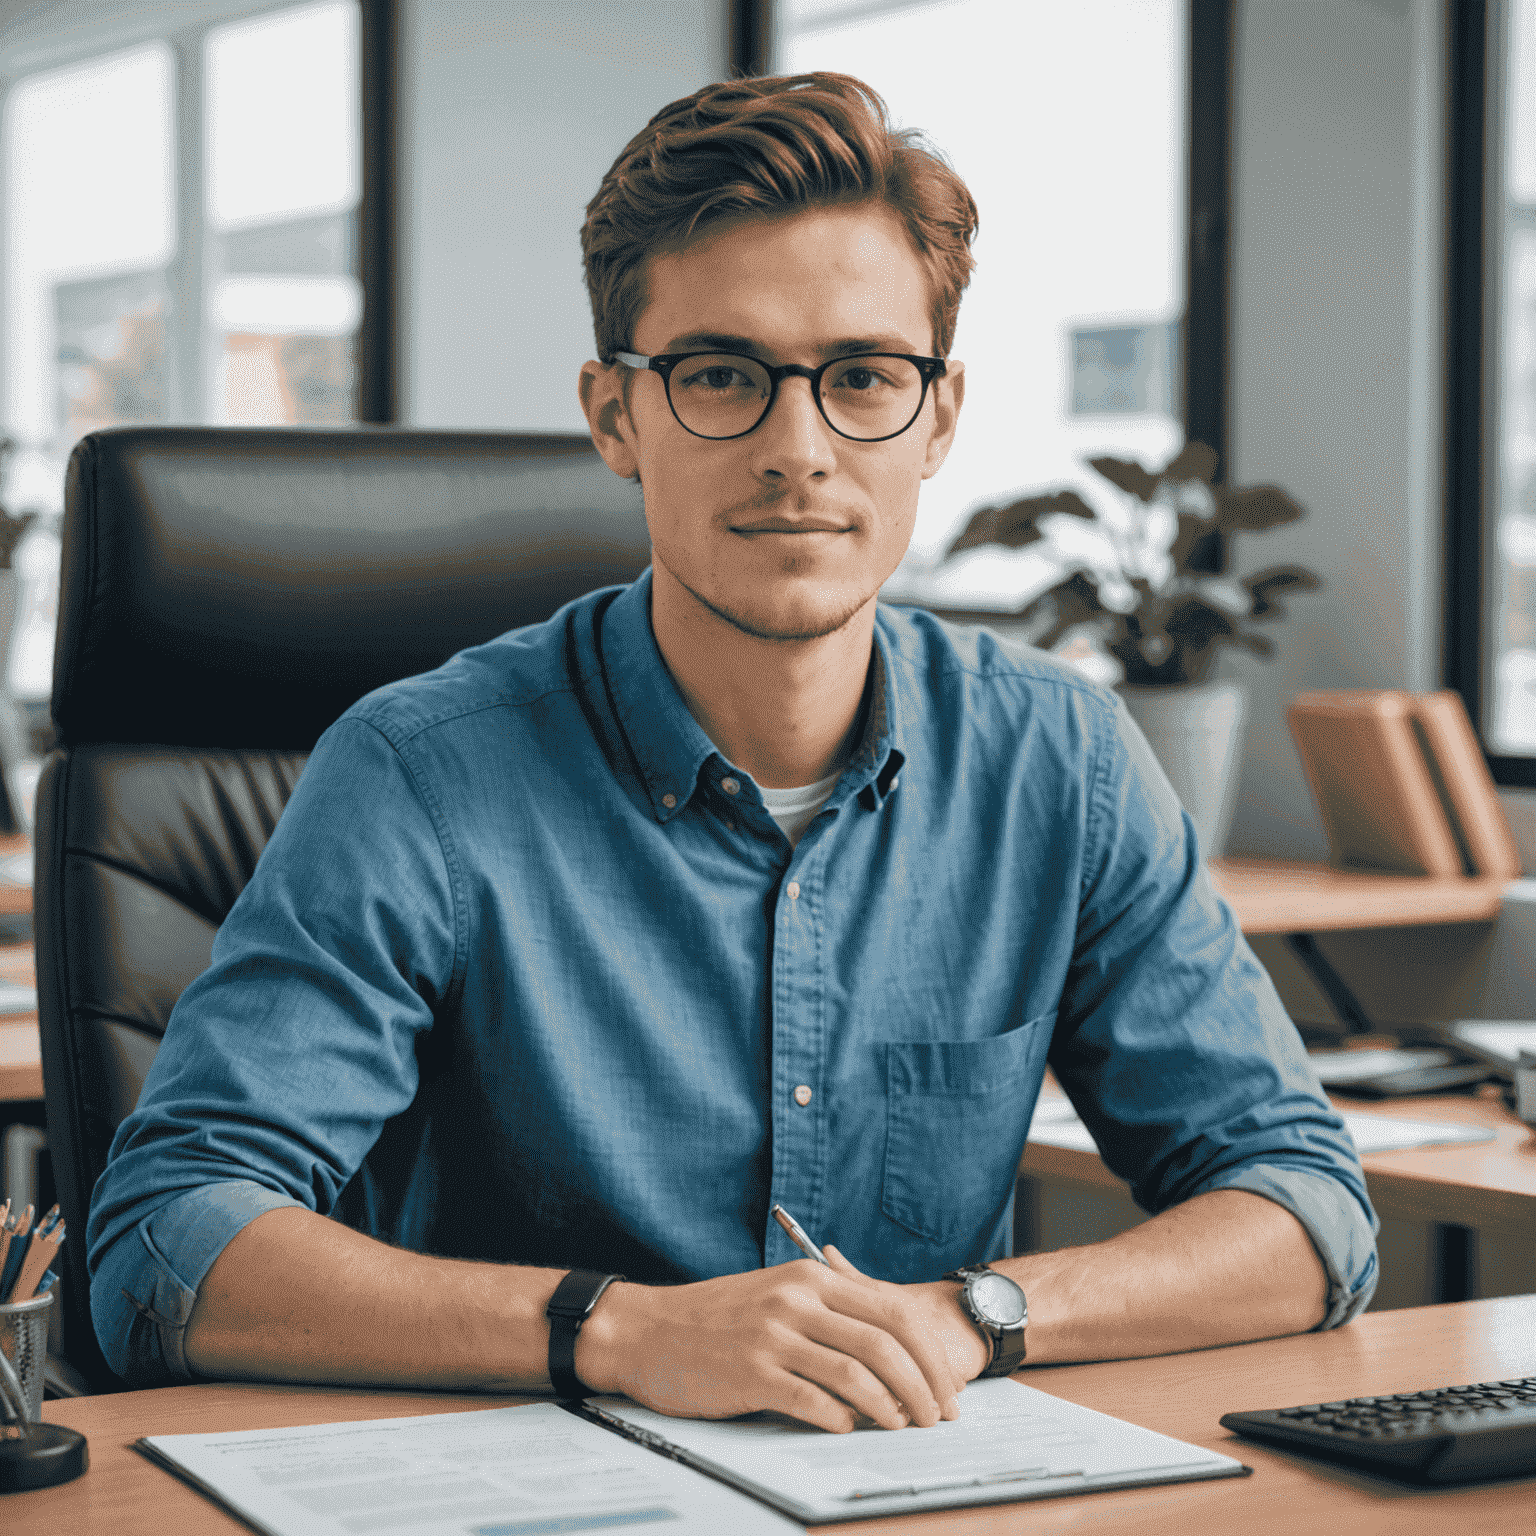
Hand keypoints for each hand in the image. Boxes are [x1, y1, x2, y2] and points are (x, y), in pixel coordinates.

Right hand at [576, 1252, 965, 1433]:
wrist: (646, 1330)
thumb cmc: (717, 1318)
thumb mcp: (776, 1295)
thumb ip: (828, 1312)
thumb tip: (890, 1354)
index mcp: (810, 1278)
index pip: (893, 1310)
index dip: (929, 1353)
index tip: (946, 1387)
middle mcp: (797, 1300)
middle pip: (885, 1342)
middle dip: (923, 1385)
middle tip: (938, 1417)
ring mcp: (774, 1336)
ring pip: (858, 1373)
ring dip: (892, 1408)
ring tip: (904, 1428)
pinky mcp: (752, 1373)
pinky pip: (814, 1401)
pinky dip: (841, 1420)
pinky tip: (848, 1429)